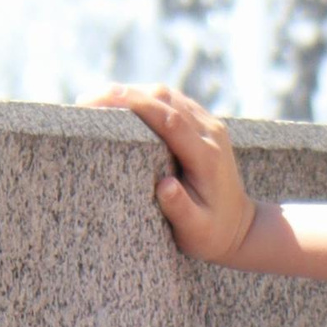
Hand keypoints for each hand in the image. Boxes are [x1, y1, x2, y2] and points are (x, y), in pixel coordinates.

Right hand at [98, 84, 258, 265]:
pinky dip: (144, 98)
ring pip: (167, 95)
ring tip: (94, 101)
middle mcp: (210, 134)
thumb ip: (181, 210)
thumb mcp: (197, 231)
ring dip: (132, 92)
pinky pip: (171, 101)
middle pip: (165, 98)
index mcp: (207, 157)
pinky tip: (119, 105)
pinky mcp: (202, 124)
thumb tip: (163, 186)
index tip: (99, 101)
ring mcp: (208, 125)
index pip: (169, 119)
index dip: (135, 105)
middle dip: (123, 94)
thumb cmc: (212, 234)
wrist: (241, 228)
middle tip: (84, 102)